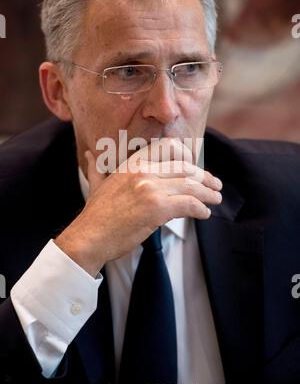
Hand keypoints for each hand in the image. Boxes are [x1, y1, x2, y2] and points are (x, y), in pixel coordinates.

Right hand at [55, 139, 222, 276]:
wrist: (89, 237)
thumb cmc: (95, 214)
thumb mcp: (96, 184)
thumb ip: (96, 167)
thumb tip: (89, 154)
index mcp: (131, 163)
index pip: (167, 147)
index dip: (187, 155)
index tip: (197, 167)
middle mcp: (143, 171)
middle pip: (185, 168)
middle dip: (205, 177)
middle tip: (215, 185)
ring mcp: (150, 189)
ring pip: (191, 186)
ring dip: (208, 193)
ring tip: (216, 199)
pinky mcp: (157, 209)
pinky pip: (189, 204)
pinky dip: (201, 209)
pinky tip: (205, 214)